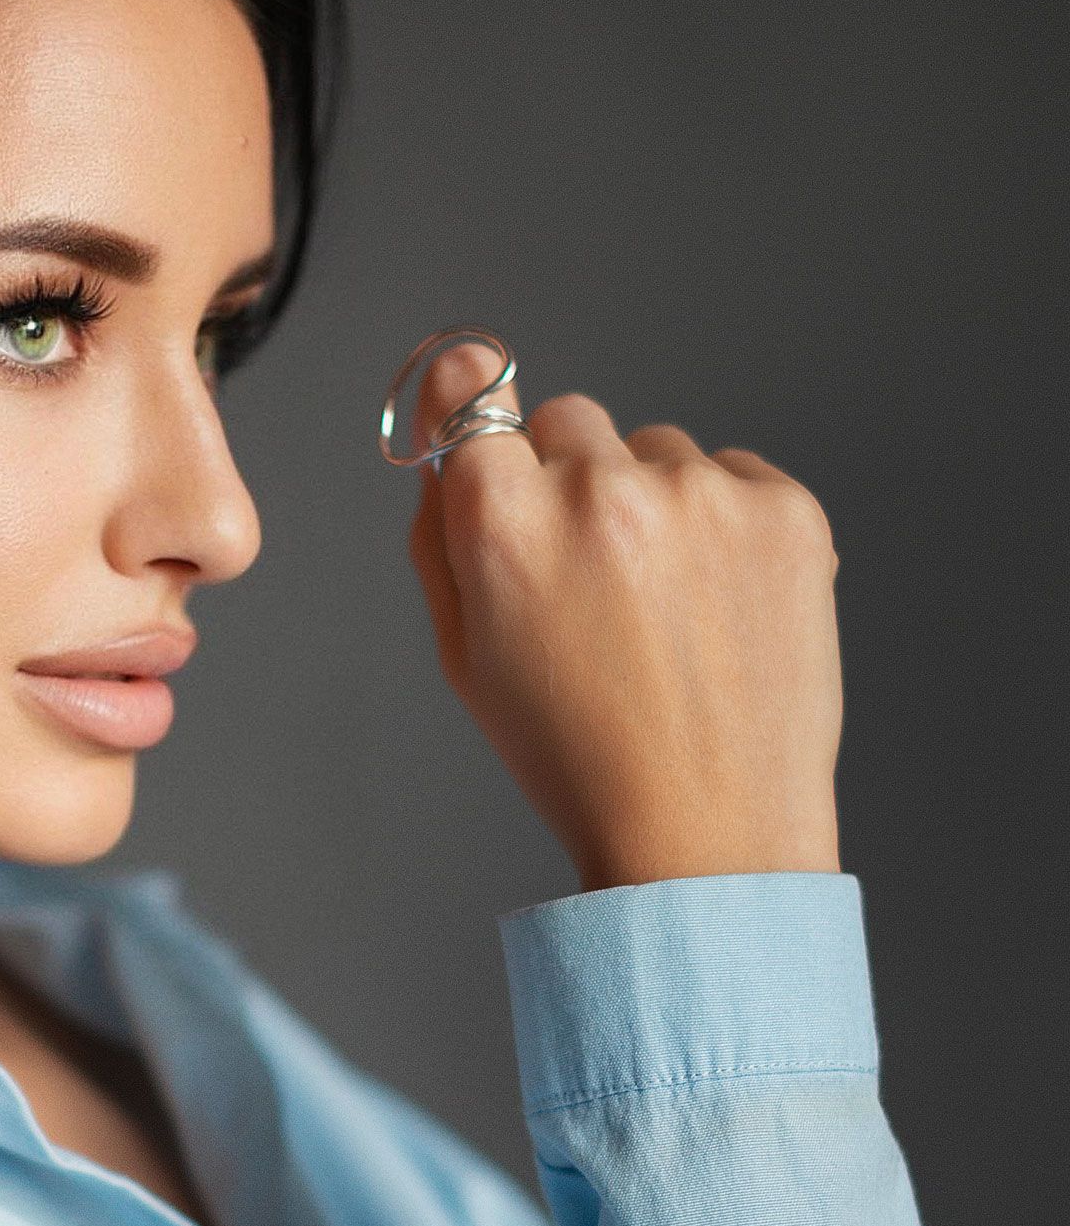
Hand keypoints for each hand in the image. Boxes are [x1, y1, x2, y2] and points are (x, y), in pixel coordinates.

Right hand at [406, 341, 843, 890]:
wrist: (708, 833)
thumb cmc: (578, 758)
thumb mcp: (467, 658)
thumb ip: (441, 537)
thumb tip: (449, 447)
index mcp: (507, 526)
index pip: (471, 391)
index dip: (471, 401)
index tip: (477, 400)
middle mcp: (603, 491)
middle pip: (566, 419)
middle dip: (567, 478)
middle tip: (589, 579)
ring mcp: (703, 495)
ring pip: (656, 449)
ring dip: (652, 505)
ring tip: (665, 613)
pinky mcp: (784, 509)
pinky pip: (734, 476)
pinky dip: (725, 527)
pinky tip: (717, 611)